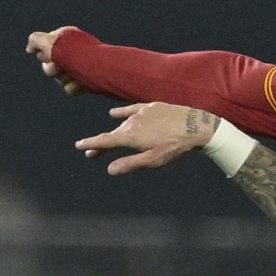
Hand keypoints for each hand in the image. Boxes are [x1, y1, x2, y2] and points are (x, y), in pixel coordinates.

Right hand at [26, 27, 84, 94]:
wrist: (101, 69)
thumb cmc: (74, 53)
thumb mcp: (50, 42)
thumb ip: (35, 40)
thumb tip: (30, 49)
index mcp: (66, 39)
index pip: (44, 50)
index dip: (44, 54)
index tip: (49, 55)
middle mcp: (72, 52)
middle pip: (50, 66)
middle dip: (52, 69)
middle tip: (59, 68)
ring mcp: (80, 68)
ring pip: (60, 79)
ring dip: (64, 79)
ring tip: (74, 75)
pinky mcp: (86, 82)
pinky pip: (71, 88)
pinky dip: (74, 87)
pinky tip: (81, 84)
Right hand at [74, 103, 217, 175]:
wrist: (196, 127)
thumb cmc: (175, 147)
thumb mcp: (153, 160)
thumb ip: (130, 164)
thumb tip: (110, 169)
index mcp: (130, 136)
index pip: (104, 141)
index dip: (91, 144)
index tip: (79, 146)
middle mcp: (131, 122)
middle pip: (113, 134)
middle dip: (102, 144)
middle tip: (93, 154)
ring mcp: (141, 112)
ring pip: (124, 123)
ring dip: (117, 132)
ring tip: (113, 139)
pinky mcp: (151, 106)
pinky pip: (131, 109)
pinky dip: (121, 112)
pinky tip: (114, 114)